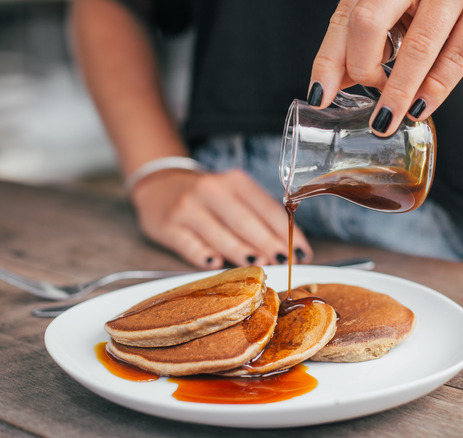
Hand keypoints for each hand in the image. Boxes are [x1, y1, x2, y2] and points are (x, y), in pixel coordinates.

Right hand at [131, 169, 313, 268]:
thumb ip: (258, 216)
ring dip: (242, 253)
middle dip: (268, 244)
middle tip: (283, 262)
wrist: (159, 186)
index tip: (303, 253)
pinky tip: (217, 264)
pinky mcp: (167, 226)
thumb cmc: (207, 197)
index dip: (288, 233)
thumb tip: (288, 248)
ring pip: (220, 235)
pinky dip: (205, 256)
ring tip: (260, 266)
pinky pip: (190, 245)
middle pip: (245, 222)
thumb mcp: (233, 194)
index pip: (268, 209)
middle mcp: (211, 191)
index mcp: (234, 181)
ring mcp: (187, 208)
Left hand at [310, 0, 462, 135]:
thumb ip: (364, 45)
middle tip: (367, 101)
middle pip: (368, 21)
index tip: (320, 96)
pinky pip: (456, 56)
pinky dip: (434, 89)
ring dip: (398, 92)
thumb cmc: (439, 4)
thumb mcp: (396, 17)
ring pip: (417, 45)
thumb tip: (328, 86)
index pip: (345, 18)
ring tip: (386, 122)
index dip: (329, 60)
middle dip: (363, 70)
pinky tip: (419, 110)